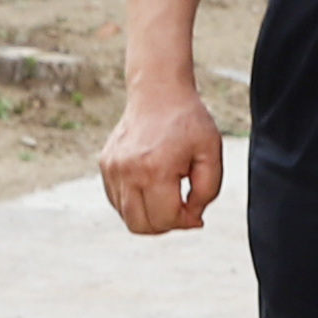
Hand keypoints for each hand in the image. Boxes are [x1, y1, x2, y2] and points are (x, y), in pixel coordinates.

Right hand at [100, 90, 227, 237]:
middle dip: (165, 225)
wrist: (158, 92)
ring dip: (149, 216)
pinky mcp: (106, 165)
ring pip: (127, 217)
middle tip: (180, 210)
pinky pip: (117, 202)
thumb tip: (191, 219)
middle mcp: (128, 171)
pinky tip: (152, 187)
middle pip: (141, 225)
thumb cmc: (188, 122)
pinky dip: (135, 204)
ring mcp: (113, 169)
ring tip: (166, 197)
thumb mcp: (211, 154)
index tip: (195, 211)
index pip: (165, 219)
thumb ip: (207, 192)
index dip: (184, 222)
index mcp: (156, 168)